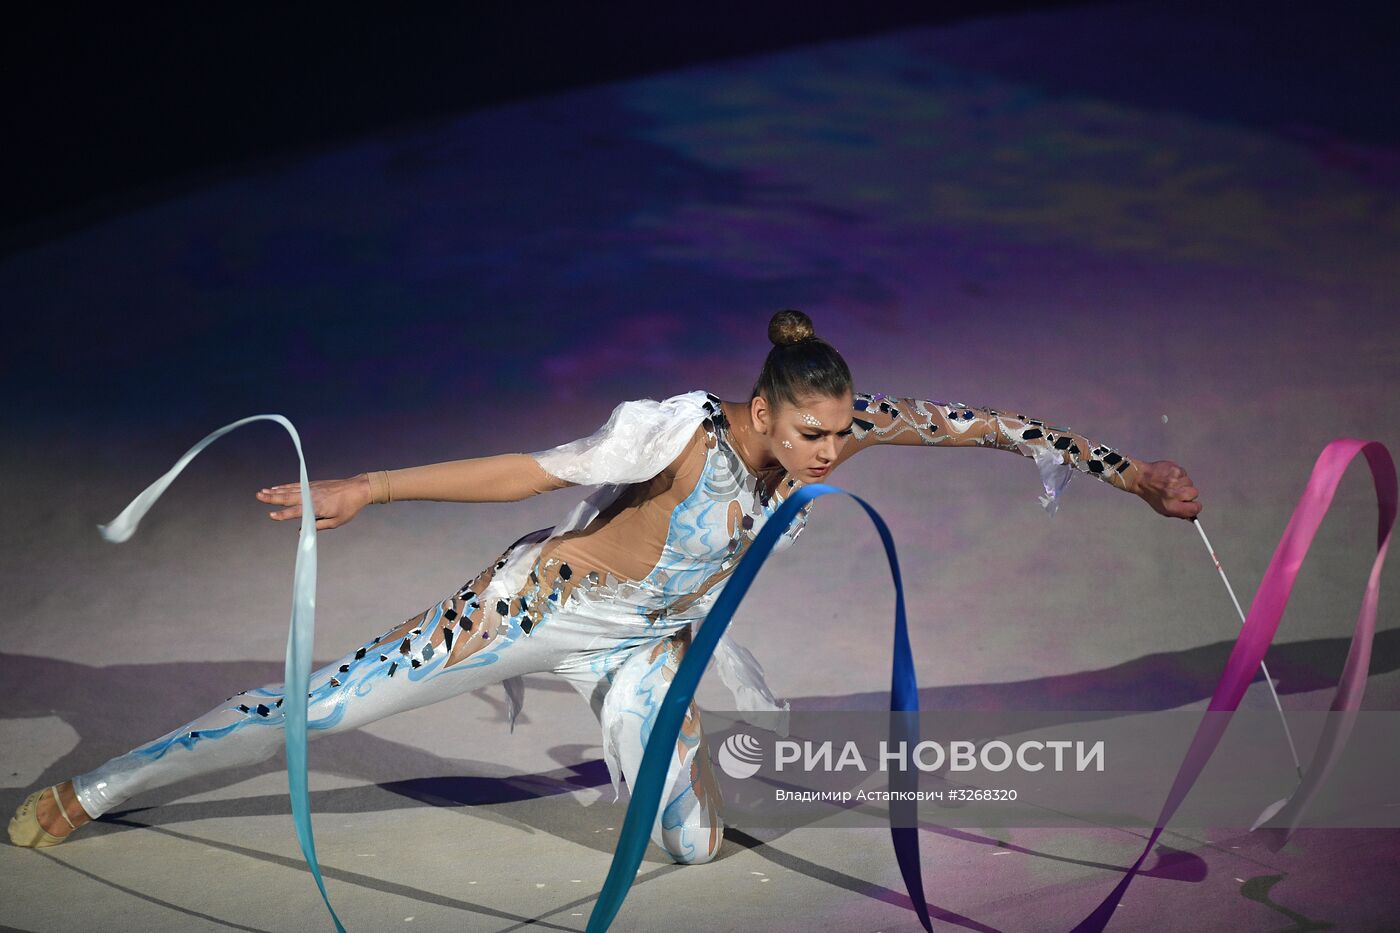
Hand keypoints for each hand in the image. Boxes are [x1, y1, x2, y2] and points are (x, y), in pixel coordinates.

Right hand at [255, 474, 372, 529]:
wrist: (358, 489)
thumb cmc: (349, 507)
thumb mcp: (336, 522)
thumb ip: (318, 526)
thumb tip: (302, 532)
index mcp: (318, 507)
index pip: (297, 511)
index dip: (284, 515)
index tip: (272, 516)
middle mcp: (312, 496)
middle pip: (289, 497)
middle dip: (272, 497)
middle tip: (258, 496)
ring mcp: (312, 488)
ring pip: (290, 489)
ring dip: (275, 491)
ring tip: (262, 492)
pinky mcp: (314, 484)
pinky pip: (296, 485)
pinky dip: (285, 486)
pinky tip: (276, 487)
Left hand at [1135, 460, 1200, 519]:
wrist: (1140, 478)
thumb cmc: (1151, 494)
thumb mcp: (1162, 509)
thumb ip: (1179, 513)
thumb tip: (1192, 514)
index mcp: (1171, 506)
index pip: (1194, 509)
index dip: (1195, 507)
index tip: (1193, 505)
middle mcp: (1173, 494)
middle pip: (1194, 493)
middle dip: (1188, 493)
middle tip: (1177, 491)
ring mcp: (1174, 481)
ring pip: (1190, 483)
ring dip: (1182, 483)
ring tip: (1170, 483)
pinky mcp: (1175, 470)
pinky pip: (1184, 473)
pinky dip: (1179, 475)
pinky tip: (1169, 476)